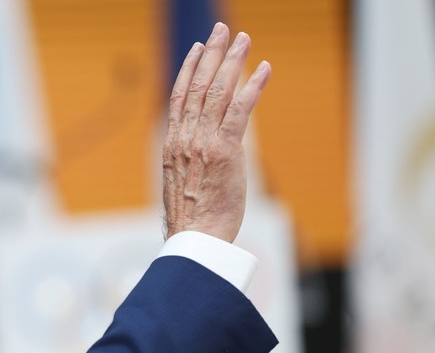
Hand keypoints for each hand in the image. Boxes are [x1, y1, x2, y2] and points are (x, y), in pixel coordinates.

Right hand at [162, 22, 271, 242]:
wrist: (195, 238)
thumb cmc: (191, 220)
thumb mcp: (180, 185)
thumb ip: (188, 162)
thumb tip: (196, 157)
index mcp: (172, 145)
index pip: (178, 97)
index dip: (189, 69)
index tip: (198, 49)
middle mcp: (185, 139)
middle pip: (197, 86)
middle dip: (211, 55)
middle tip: (222, 30)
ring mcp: (204, 144)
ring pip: (217, 92)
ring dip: (232, 62)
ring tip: (244, 40)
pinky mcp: (225, 151)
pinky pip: (239, 111)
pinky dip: (251, 87)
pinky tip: (263, 69)